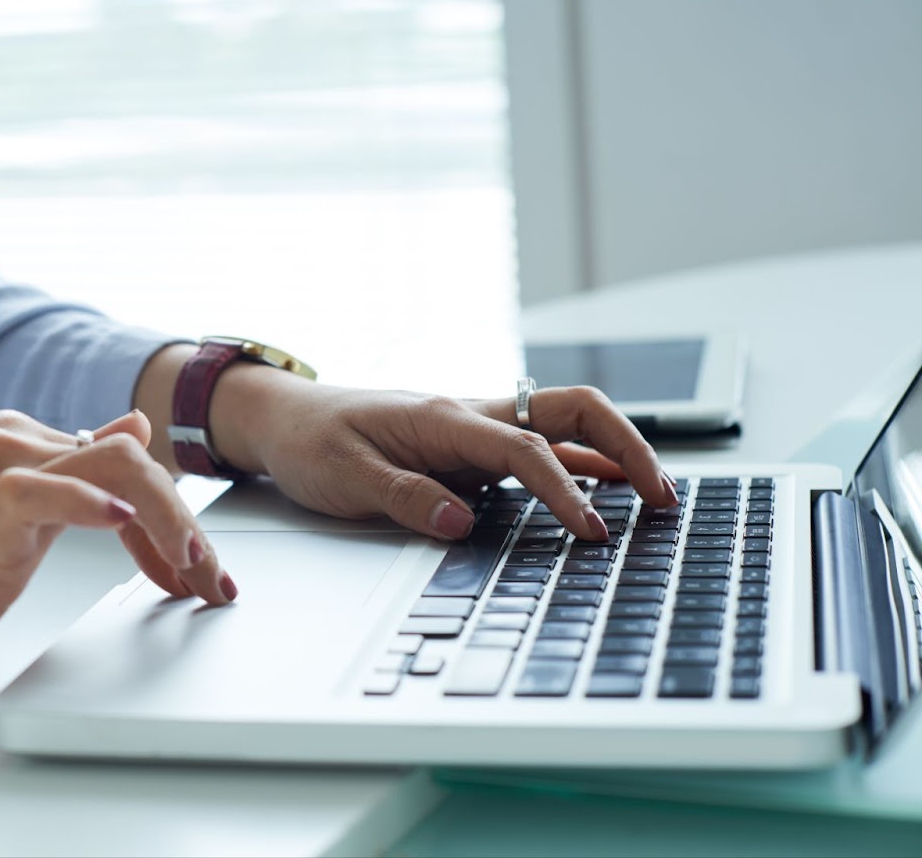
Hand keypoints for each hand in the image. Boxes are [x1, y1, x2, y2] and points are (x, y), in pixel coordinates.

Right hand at [0, 408, 234, 699]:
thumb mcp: (11, 521)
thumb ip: (69, 478)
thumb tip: (129, 430)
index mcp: (19, 441)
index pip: (127, 461)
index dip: (174, 518)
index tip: (198, 574)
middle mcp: (13, 440)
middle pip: (137, 459)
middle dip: (189, 526)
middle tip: (214, 587)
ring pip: (120, 464)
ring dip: (172, 522)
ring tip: (190, 576)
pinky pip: (59, 491)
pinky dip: (105, 509)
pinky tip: (129, 533)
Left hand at [215, 371, 677, 542]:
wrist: (281, 417)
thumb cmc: (310, 440)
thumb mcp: (343, 477)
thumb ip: (404, 498)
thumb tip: (463, 521)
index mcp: (443, 418)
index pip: (524, 450)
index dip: (565, 491)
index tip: (592, 533)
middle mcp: (470, 416)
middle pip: (571, 411)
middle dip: (626, 446)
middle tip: (663, 498)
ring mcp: (475, 430)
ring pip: (563, 427)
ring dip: (614, 453)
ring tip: (657, 500)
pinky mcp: (470, 448)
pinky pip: (540, 450)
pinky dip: (581, 465)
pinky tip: (607, 491)